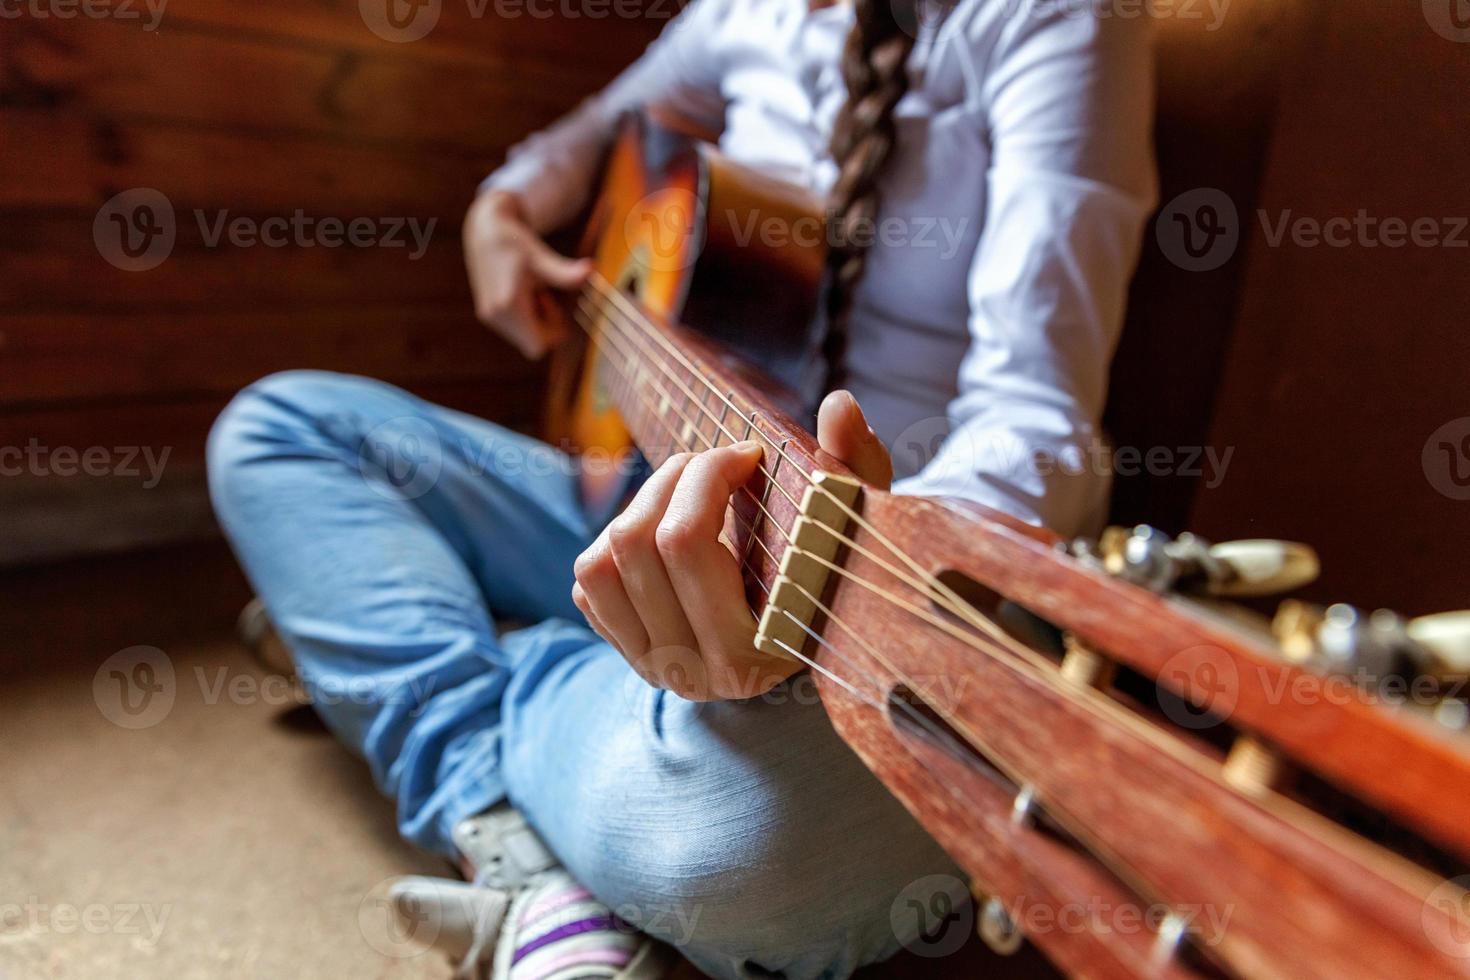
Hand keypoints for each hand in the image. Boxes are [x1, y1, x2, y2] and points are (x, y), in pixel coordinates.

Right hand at [463, 190, 591, 358]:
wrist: (485, 230)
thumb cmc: (515, 242)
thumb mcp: (541, 257)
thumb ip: (564, 272)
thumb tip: (591, 270)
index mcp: (508, 304)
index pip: (538, 347)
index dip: (553, 333)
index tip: (553, 303)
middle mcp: (494, 315)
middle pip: (533, 344)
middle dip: (546, 325)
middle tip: (546, 295)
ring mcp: (489, 316)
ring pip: (523, 337)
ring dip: (536, 320)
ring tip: (534, 291)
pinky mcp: (488, 314)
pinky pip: (515, 330)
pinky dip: (525, 317)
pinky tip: (524, 293)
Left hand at [571, 390, 892, 700]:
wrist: (812, 634)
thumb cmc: (835, 571)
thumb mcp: (853, 521)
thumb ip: (856, 464)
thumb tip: (840, 404)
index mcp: (748, 653)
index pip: (686, 543)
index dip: (710, 476)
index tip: (750, 453)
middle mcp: (691, 671)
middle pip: (636, 542)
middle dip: (676, 478)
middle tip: (717, 462)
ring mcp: (652, 665)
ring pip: (601, 559)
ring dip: (642, 503)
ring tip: (691, 488)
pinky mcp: (625, 651)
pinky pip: (588, 582)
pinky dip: (620, 540)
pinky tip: (670, 533)